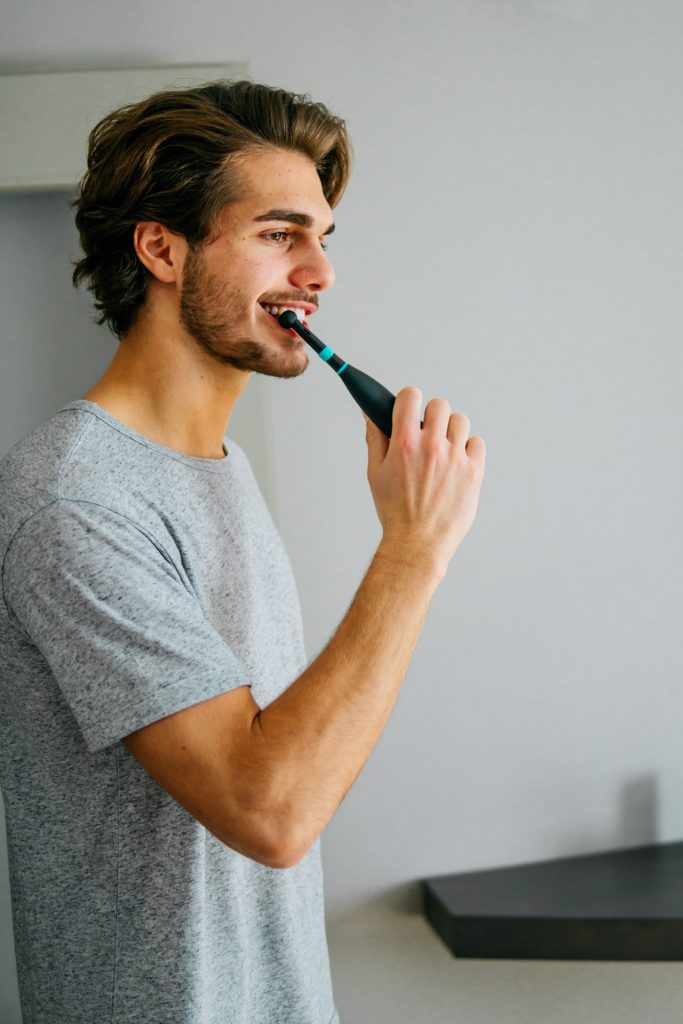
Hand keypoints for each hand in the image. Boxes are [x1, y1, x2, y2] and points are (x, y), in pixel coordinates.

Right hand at [363, 388, 485, 577]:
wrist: (418, 544)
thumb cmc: (394, 511)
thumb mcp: (375, 472)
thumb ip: (375, 437)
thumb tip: (369, 411)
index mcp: (404, 443)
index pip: (411, 396)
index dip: (408, 400)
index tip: (409, 411)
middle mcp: (432, 446)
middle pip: (439, 405)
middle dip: (431, 416)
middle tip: (426, 435)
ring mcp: (455, 459)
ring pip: (460, 421)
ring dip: (450, 431)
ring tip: (443, 451)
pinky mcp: (474, 472)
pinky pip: (477, 443)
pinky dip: (468, 449)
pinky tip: (456, 464)